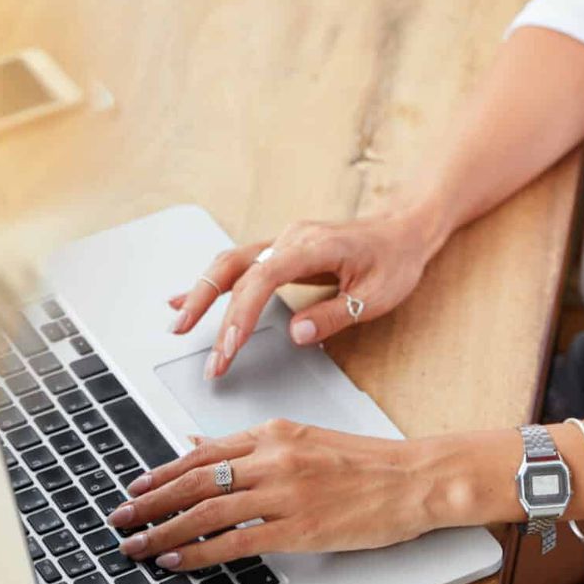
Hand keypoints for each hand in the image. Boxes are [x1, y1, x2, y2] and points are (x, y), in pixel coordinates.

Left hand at [105, 418, 444, 571]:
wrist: (413, 480)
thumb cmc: (366, 463)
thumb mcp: (305, 439)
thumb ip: (252, 446)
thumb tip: (201, 446)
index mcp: (274, 433)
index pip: (203, 453)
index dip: (162, 472)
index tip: (136, 486)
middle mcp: (273, 458)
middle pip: (195, 481)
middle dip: (150, 502)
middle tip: (120, 517)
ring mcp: (284, 493)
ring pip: (206, 512)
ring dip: (163, 531)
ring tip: (137, 544)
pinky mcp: (296, 528)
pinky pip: (234, 542)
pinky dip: (197, 553)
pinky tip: (176, 561)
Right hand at [167, 206, 441, 377]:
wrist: (404, 229)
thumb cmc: (395, 261)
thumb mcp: (377, 296)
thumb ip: (334, 314)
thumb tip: (296, 334)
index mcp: (313, 247)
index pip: (262, 279)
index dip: (240, 314)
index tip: (228, 349)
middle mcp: (291, 238)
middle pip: (235, 268)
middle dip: (209, 310)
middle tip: (201, 354)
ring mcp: (284, 240)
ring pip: (230, 263)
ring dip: (201, 293)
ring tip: (179, 325)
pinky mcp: (282, 249)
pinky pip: (240, 264)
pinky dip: (213, 282)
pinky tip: (187, 298)